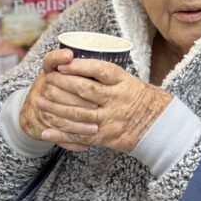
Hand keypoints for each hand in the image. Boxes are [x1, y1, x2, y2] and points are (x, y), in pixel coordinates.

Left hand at [26, 53, 171, 153]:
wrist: (160, 125)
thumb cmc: (143, 99)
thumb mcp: (130, 81)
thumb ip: (109, 76)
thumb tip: (81, 65)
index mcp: (123, 82)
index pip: (99, 70)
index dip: (79, 67)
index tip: (62, 64)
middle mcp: (117, 99)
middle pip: (85, 90)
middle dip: (62, 84)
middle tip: (46, 80)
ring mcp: (111, 118)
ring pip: (78, 113)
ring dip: (55, 108)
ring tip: (39, 101)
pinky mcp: (106, 136)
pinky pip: (80, 136)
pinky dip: (62, 134)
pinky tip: (46, 131)